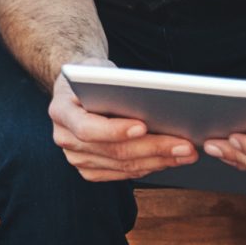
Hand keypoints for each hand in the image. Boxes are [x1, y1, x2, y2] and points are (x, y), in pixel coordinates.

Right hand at [49, 67, 199, 182]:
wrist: (80, 89)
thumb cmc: (94, 76)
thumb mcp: (100, 70)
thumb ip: (115, 86)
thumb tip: (152, 101)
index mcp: (60, 110)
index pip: (87, 128)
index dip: (115, 131)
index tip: (143, 126)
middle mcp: (63, 138)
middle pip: (112, 151)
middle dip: (153, 148)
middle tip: (185, 145)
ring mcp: (76, 157)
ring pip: (122, 166)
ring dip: (159, 161)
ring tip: (186, 153)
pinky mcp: (90, 170)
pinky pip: (123, 173)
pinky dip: (148, 167)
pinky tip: (168, 159)